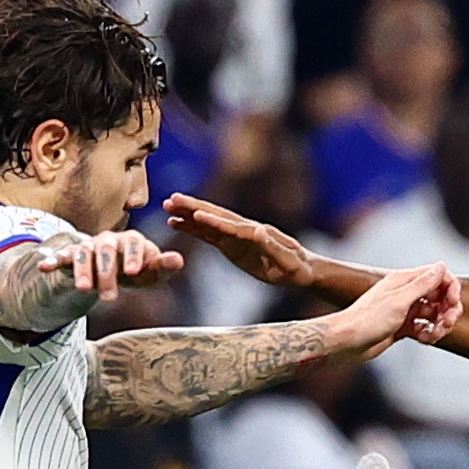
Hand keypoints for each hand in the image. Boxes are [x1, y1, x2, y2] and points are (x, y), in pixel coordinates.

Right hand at [39, 227, 180, 296]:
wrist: (110, 270)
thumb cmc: (135, 270)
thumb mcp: (151, 273)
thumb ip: (164, 267)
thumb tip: (178, 260)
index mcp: (131, 240)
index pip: (133, 242)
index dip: (132, 255)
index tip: (132, 272)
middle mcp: (108, 240)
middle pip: (106, 251)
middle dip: (107, 274)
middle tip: (110, 298)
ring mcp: (89, 247)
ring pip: (83, 254)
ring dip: (83, 272)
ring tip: (84, 289)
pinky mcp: (71, 256)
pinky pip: (61, 256)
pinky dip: (52, 260)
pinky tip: (44, 267)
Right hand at [165, 193, 315, 288]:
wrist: (301, 269)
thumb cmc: (297, 267)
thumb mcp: (288, 261)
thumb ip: (273, 247)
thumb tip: (258, 231)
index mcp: (257, 234)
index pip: (232, 226)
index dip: (214, 221)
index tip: (197, 214)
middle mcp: (244, 230)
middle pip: (216, 216)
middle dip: (194, 208)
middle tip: (173, 199)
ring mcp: (236, 237)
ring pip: (208, 223)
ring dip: (188, 214)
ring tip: (168, 207)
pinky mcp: (231, 245)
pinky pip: (208, 235)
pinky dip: (192, 228)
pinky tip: (177, 223)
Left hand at [337, 260, 460, 350]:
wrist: (347, 342)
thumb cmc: (367, 320)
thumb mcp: (399, 301)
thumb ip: (423, 284)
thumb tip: (442, 266)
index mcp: (404, 281)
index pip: (439, 276)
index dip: (451, 289)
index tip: (453, 304)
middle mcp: (406, 293)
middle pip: (440, 296)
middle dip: (449, 310)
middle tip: (447, 323)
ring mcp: (405, 310)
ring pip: (434, 313)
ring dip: (441, 324)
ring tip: (435, 334)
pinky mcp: (403, 326)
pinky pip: (425, 327)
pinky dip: (430, 333)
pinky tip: (425, 340)